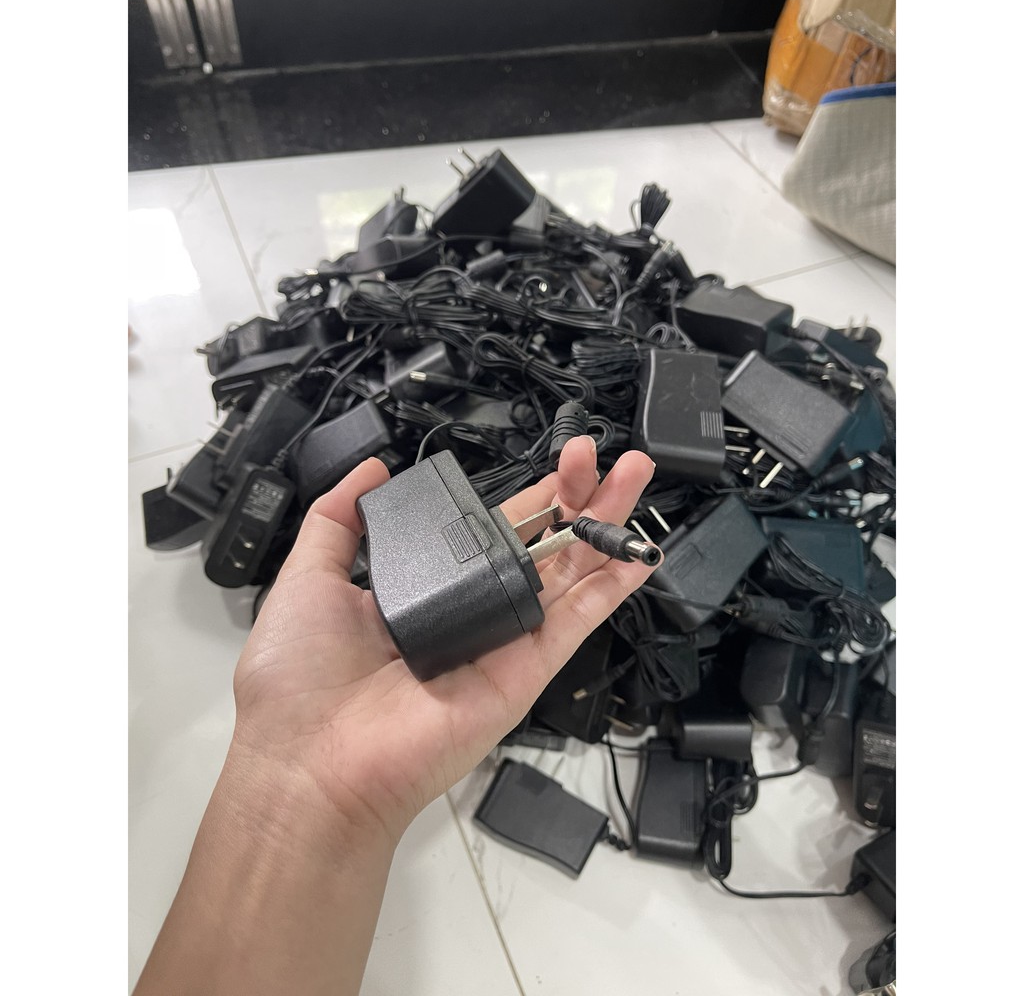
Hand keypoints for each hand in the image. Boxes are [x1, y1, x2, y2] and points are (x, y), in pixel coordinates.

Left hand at [230, 437, 658, 844]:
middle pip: (541, 544)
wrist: (309, 764)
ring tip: (633, 478)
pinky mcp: (523, 671)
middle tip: (599, 456)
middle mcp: (471, 614)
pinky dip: (613, 587)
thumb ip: (339, 519)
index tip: (553, 462)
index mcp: (427, 590)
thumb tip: (370, 470)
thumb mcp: (308, 577)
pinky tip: (638, 551)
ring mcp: (502, 642)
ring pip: (570, 574)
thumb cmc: (298, 686)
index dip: (527, 495)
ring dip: (605, 525)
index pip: (492, 532)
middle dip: (576, 496)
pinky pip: (578, 622)